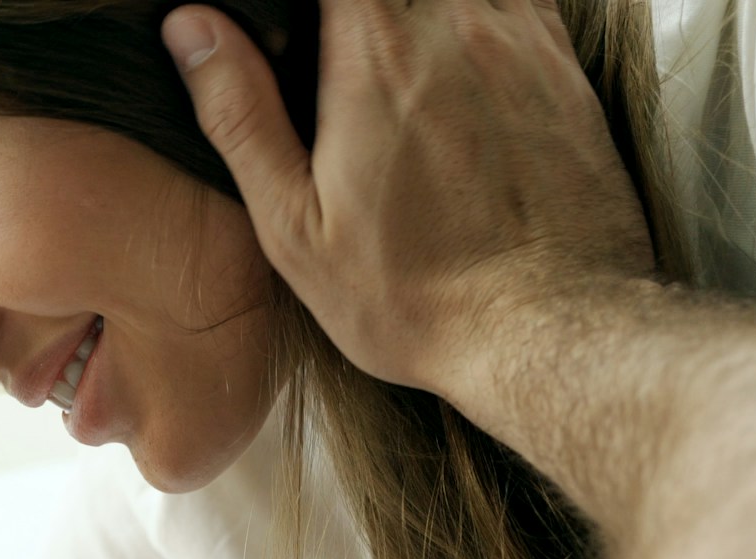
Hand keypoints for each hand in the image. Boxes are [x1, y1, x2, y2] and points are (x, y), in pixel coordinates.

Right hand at [165, 0, 655, 393]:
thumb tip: (192, 28)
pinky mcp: (563, 67)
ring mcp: (520, 40)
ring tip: (387, 64)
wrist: (547, 330)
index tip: (288, 24)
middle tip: (329, 54)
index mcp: (375, 57)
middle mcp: (455, 26)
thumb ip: (240, 115)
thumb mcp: (294, 224)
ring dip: (414, 12)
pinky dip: (474, 14)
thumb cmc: (413, 294)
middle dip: (353, 9)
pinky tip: (452, 62)